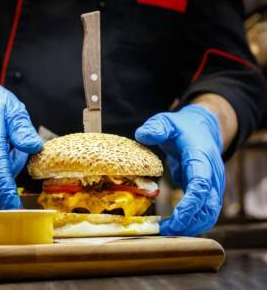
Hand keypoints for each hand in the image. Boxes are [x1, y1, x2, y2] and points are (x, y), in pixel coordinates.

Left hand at [135, 105, 224, 235]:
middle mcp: (212, 174)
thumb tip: (142, 135)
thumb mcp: (167, 122)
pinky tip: (174, 228)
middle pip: (208, 206)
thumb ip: (156, 128)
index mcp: (201, 158)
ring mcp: (213, 185)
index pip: (201, 185)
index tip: (175, 219)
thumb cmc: (182, 128)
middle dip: (189, 222)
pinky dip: (192, 222)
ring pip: (210, 213)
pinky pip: (205, 212)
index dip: (190, 204)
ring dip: (191, 226)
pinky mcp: (208, 193)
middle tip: (165, 232)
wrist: (202, 130)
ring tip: (167, 233)